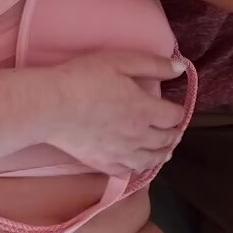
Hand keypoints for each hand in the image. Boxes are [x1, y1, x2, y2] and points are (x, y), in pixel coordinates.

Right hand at [42, 51, 188, 177]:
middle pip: (166, 140)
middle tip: (174, 131)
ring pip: (151, 160)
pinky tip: (138, 163)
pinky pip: (128, 171)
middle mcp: (138, 136)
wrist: (51, 106)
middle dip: (173, 134)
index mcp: (145, 110)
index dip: (179, 112)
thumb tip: (181, 68)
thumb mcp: (120, 61)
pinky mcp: (103, 163)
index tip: (176, 109)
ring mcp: (121, 153)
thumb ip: (153, 65)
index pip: (175, 116)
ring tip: (164, 151)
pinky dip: (138, 168)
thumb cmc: (84, 78)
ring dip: (162, 154)